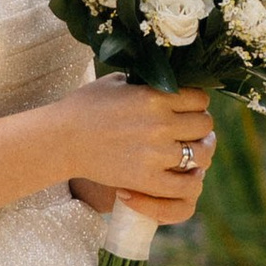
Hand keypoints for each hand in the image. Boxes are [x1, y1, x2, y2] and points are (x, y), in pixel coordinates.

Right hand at [65, 79, 214, 223]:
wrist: (61, 139)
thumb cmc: (85, 106)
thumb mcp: (117, 82)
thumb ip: (147, 82)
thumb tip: (171, 81)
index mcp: (155, 96)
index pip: (201, 98)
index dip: (197, 103)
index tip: (187, 109)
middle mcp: (160, 123)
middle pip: (204, 125)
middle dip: (197, 127)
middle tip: (187, 131)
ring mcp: (156, 153)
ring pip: (201, 154)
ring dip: (197, 153)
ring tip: (187, 153)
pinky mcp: (147, 179)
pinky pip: (186, 185)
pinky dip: (189, 181)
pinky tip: (180, 175)